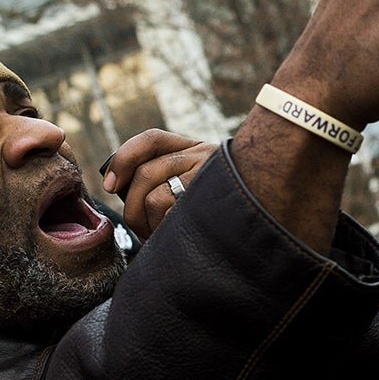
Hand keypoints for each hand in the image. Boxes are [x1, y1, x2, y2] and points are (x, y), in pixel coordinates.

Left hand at [100, 131, 216, 241]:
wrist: (269, 213)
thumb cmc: (224, 211)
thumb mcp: (198, 184)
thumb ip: (166, 177)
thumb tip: (117, 186)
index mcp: (197, 148)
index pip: (152, 140)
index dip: (124, 159)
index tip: (109, 185)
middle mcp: (205, 155)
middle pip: (146, 173)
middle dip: (132, 207)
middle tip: (141, 228)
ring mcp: (211, 177)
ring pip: (155, 197)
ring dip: (149, 224)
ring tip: (161, 237)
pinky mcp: (212, 202)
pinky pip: (171, 215)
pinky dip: (163, 231)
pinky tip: (174, 239)